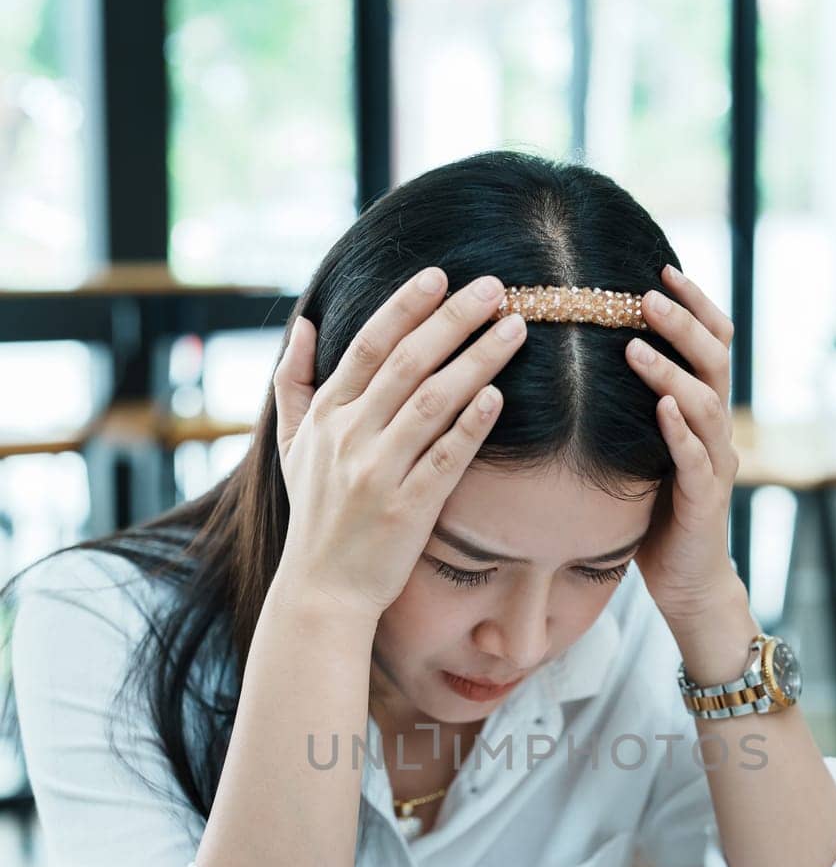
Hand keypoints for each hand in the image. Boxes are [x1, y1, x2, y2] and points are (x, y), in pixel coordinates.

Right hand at [270, 270, 526, 620]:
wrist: (322, 591)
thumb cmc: (316, 516)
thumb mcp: (291, 447)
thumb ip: (294, 383)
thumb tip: (303, 324)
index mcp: (326, 416)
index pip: (367, 346)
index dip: (404, 307)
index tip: (440, 275)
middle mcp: (349, 438)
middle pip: (406, 364)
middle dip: (452, 320)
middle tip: (494, 287)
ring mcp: (377, 473)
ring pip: (430, 402)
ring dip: (474, 360)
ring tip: (513, 329)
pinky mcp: (406, 510)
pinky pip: (443, 459)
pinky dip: (469, 426)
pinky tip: (497, 396)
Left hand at [625, 265, 745, 629]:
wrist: (689, 582)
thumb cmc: (658, 514)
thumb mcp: (644, 450)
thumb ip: (633, 408)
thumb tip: (588, 356)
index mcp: (705, 413)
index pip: (713, 344)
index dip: (695, 304)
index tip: (661, 269)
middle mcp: (718, 431)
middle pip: (714, 361)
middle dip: (682, 323)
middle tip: (645, 294)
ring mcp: (715, 465)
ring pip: (705, 404)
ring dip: (670, 370)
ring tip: (635, 344)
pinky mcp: (704, 502)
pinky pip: (696, 460)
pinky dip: (680, 432)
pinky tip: (660, 408)